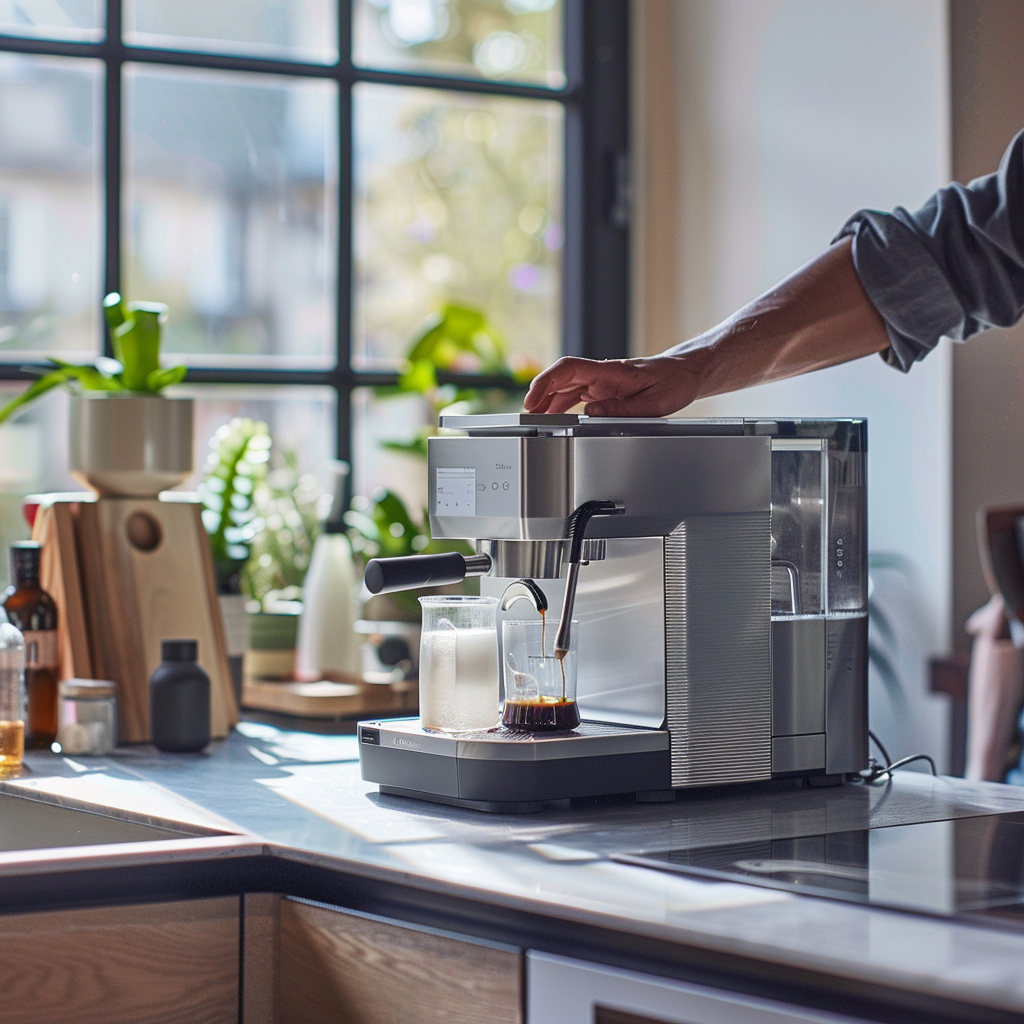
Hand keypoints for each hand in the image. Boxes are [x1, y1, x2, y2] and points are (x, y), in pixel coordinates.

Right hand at [523, 354, 704, 416]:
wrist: (686, 373)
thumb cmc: (674, 382)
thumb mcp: (654, 403)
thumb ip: (622, 409)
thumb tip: (591, 412)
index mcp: (611, 372)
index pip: (568, 369)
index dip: (546, 382)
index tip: (532, 399)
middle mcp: (602, 374)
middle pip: (560, 378)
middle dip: (540, 395)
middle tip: (528, 416)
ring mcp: (601, 381)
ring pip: (565, 387)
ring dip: (548, 401)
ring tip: (536, 420)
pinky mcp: (604, 388)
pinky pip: (575, 394)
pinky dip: (561, 404)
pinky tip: (554, 416)